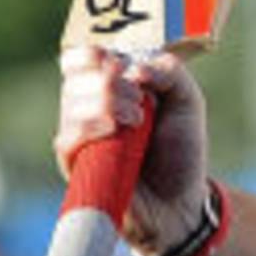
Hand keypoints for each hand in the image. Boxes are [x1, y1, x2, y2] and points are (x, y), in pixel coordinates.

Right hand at [55, 46, 209, 255]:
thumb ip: (169, 72)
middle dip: (111, 81)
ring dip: (108, 103)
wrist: (181, 199)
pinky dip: (92, 126)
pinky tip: (116, 130)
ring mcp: (79, 137)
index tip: (122, 66)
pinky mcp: (75, 166)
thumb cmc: (180, 150)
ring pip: (72, 103)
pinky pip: (67, 138)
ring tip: (138, 122)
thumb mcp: (187, 100)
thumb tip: (133, 67)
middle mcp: (87, 109)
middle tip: (141, 102)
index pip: (79, 58)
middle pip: (75, 76)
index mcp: (107, 88)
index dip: (94, 55)